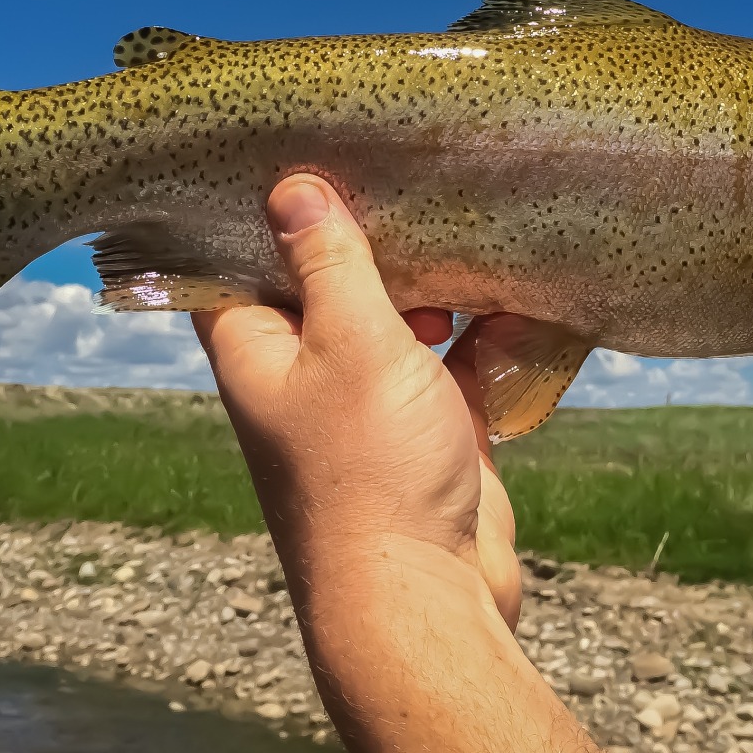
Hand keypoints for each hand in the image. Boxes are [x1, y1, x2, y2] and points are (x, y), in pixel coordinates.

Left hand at [194, 177, 625, 752]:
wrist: (425, 599)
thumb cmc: (369, 471)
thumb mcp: (351, 342)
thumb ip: (329, 263)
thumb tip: (292, 187)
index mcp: (256, 352)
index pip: (231, 265)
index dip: (253, 213)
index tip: (291, 153)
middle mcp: (302, 378)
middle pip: (322, 288)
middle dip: (363, 241)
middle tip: (401, 177)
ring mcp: (366, 409)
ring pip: (394, 326)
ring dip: (430, 288)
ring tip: (466, 230)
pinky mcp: (427, 435)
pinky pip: (453, 369)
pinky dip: (482, 340)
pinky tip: (521, 302)